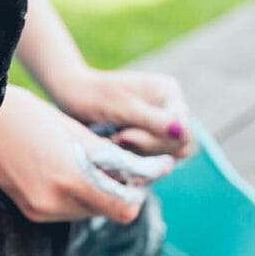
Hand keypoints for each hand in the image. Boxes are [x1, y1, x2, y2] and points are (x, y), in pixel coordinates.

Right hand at [0, 87, 173, 223]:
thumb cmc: (32, 117)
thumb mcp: (79, 134)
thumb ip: (112, 159)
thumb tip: (142, 174)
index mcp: (72, 180)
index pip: (124, 209)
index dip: (136, 194)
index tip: (143, 174)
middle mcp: (55, 202)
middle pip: (105, 211)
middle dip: (116, 191)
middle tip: (119, 165)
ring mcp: (40, 209)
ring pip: (85, 212)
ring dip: (94, 193)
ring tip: (87, 165)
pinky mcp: (28, 210)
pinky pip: (64, 210)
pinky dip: (72, 195)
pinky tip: (65, 171)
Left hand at [47, 67, 193, 157]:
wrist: (70, 98)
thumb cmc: (93, 96)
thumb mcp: (122, 107)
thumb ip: (151, 120)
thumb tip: (183, 132)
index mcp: (168, 93)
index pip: (183, 128)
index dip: (160, 139)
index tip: (126, 135)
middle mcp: (168, 110)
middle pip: (177, 146)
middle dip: (146, 147)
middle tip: (117, 138)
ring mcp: (157, 128)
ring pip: (165, 157)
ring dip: (139, 155)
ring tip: (113, 142)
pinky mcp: (144, 142)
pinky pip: (150, 162)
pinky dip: (133, 161)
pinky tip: (114, 151)